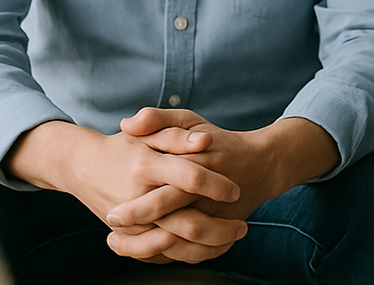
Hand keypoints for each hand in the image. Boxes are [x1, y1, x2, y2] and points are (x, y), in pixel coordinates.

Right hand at [5, 120, 244, 264]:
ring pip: (177, 246)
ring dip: (209, 246)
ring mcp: (132, 224)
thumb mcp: (150, 131)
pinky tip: (211, 249)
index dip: (216, 185)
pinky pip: (162, 257)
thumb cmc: (125, 144)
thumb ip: (177, 133)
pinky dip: (188, 256)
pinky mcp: (129, 239)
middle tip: (244, 226)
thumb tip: (205, 141)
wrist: (84, 166)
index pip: (190, 177)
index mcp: (146, 165)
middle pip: (186, 222)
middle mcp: (138, 198)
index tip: (236, 190)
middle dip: (220, 227)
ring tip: (233, 238)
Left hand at [105, 108, 338, 261]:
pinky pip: (197, 252)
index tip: (110, 214)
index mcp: (199, 161)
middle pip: (174, 217)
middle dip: (141, 229)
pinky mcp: (224, 229)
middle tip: (113, 232)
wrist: (263, 164)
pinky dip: (172, 255)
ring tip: (120, 245)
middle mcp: (209, 190)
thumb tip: (126, 124)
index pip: (166, 188)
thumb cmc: (218, 140)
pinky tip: (147, 252)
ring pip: (185, 242)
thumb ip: (158, 117)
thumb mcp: (191, 120)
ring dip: (151, 248)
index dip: (137, 207)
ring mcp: (219, 212)